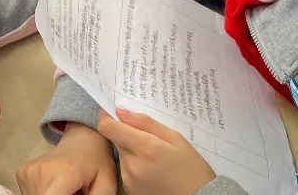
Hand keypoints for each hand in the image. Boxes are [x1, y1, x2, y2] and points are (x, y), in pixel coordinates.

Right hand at [16, 123, 116, 194]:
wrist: (81, 141)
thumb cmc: (96, 164)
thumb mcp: (106, 185)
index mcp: (66, 173)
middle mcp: (42, 171)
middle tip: (73, 194)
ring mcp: (29, 171)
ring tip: (64, 191)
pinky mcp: (22, 172)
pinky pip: (29, 194)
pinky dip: (42, 194)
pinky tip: (54, 188)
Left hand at [97, 108, 215, 194]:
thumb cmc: (191, 167)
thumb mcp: (175, 137)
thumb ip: (145, 123)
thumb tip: (120, 111)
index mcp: (144, 148)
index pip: (107, 127)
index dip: (106, 115)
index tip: (114, 111)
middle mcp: (131, 164)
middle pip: (114, 138)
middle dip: (125, 132)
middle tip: (146, 135)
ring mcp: (128, 178)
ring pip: (120, 152)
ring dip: (130, 148)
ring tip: (152, 154)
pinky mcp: (128, 188)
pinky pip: (124, 167)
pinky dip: (133, 162)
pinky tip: (150, 167)